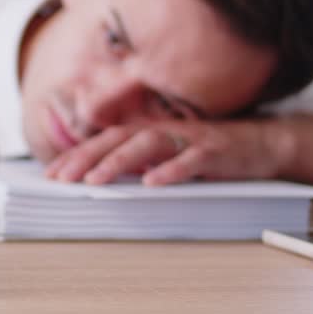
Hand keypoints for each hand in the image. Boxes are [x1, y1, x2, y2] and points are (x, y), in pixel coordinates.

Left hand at [43, 119, 288, 185]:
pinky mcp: (213, 152)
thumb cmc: (207, 154)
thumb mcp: (166, 157)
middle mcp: (164, 130)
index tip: (52, 173)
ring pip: (147, 145)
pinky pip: (189, 160)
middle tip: (62, 179)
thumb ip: (137, 163)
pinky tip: (151, 183)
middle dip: (86, 157)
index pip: (104, 140)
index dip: (77, 155)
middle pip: (118, 139)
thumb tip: (98, 178)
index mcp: (149, 132)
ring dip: (118, 162)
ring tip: (95, 181)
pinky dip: (170, 170)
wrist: (260, 145)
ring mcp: (188, 139)